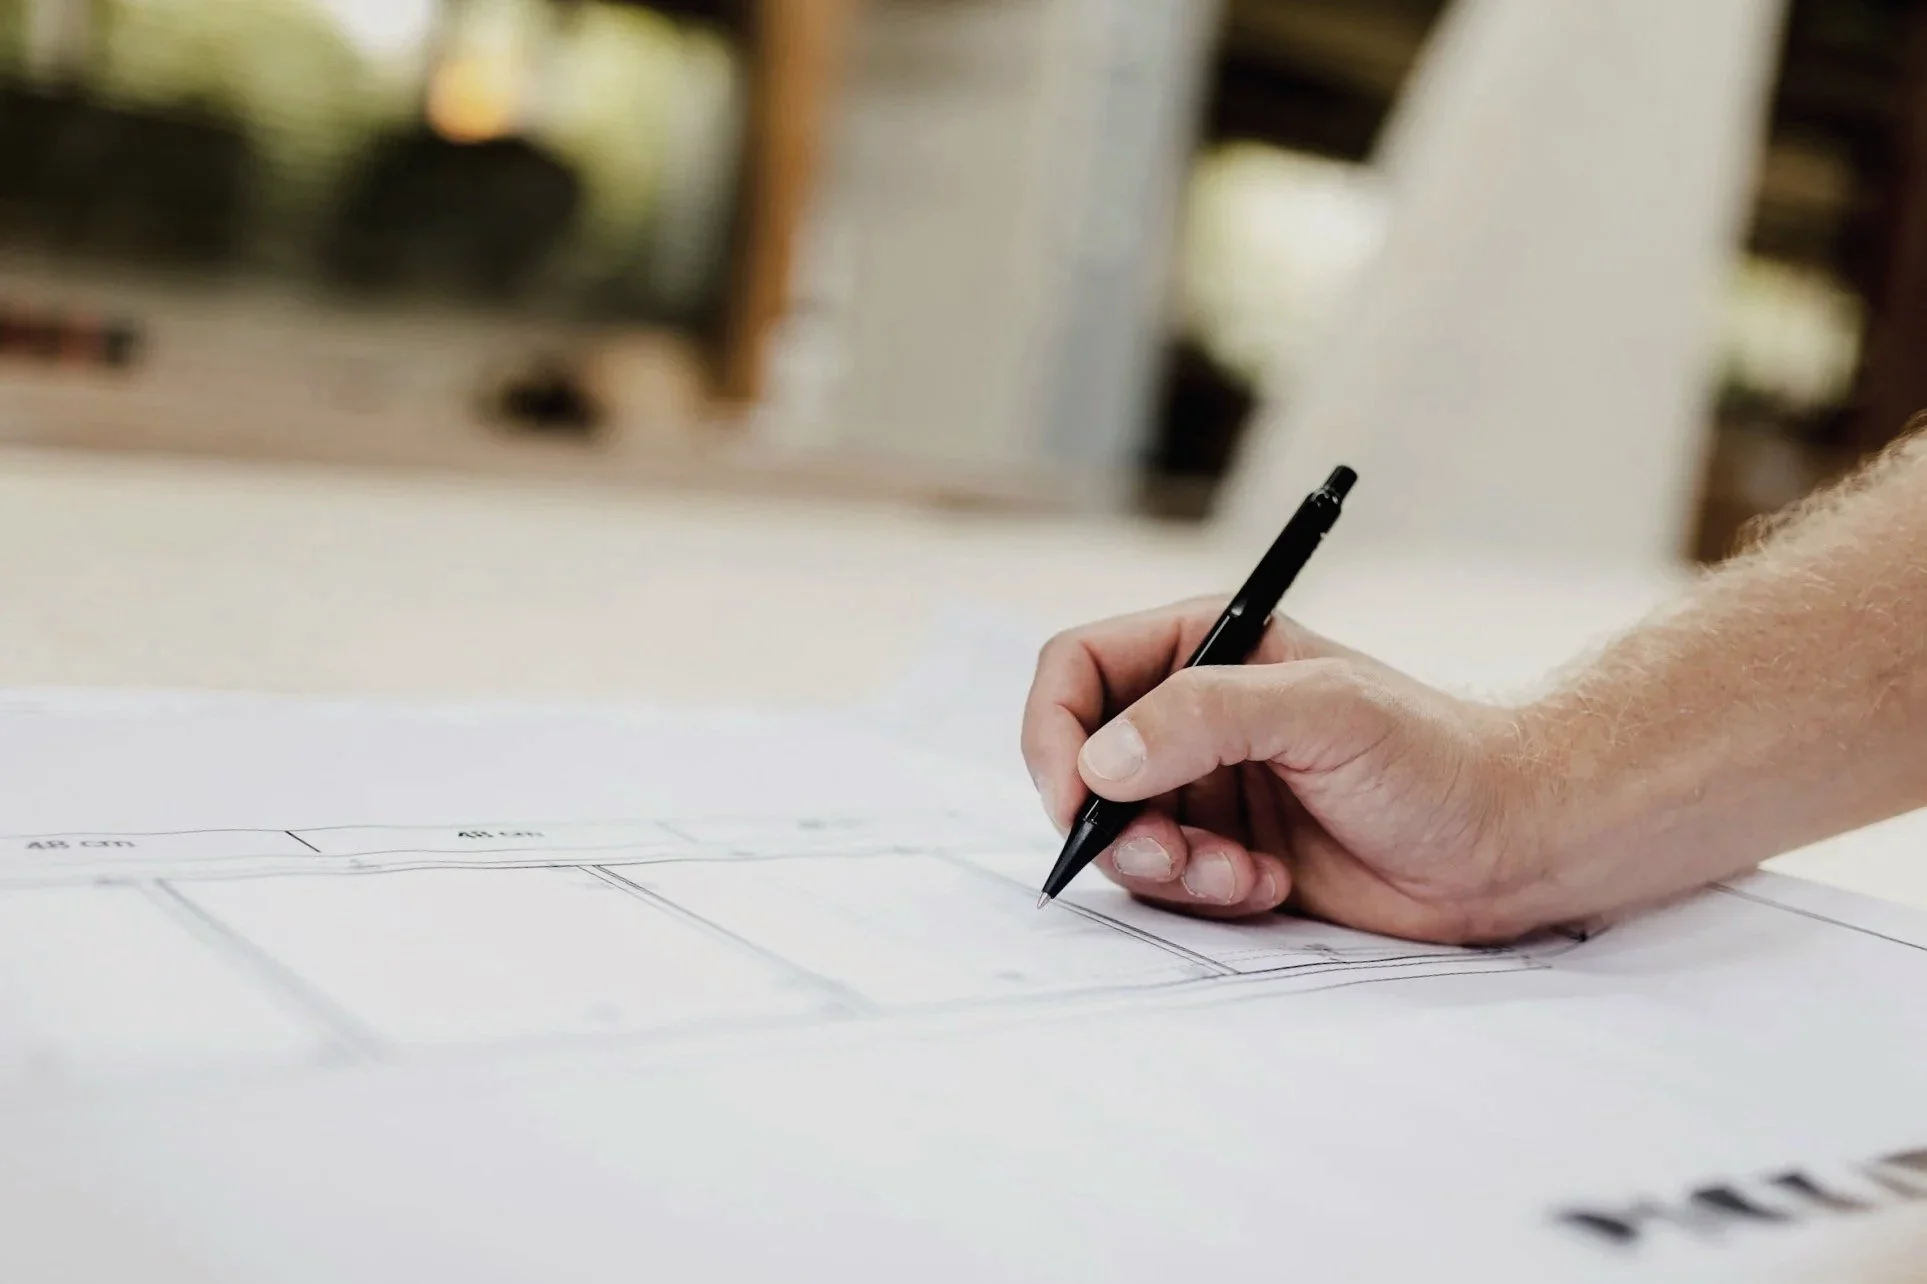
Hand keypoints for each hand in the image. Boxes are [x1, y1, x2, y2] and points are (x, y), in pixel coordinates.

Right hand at [1021, 597, 1557, 943]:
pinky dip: (1202, 894)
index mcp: (1203, 648)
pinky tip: (1266, 885)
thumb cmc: (1437, 754)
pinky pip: (1164, 884)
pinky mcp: (1225, 853)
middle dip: (1113, 821)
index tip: (1077, 793)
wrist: (1508, 844)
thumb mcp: (1323, 710)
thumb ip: (1205, 716)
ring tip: (1239, 874)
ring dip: (1164, 866)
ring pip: (1117, 833)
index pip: (1077, 670)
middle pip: (1082, 763)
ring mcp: (1206, 787)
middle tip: (1168, 854)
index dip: (1055, 731)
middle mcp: (1192, 715)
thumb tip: (1103, 758)